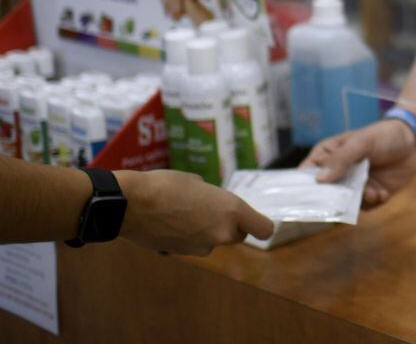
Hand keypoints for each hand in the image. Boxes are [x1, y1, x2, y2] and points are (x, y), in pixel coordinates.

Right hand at [115, 170, 272, 255]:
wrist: (130, 203)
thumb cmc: (166, 184)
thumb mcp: (198, 182)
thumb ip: (214, 198)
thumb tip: (212, 205)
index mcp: (232, 211)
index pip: (264, 230)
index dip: (259, 224)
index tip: (252, 219)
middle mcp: (222, 233)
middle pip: (238, 236)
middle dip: (229, 226)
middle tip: (211, 210)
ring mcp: (202, 246)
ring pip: (213, 240)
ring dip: (206, 231)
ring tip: (185, 212)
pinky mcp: (182, 254)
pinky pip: (194, 244)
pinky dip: (188, 237)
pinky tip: (171, 222)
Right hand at [301, 119, 415, 207]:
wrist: (413, 143)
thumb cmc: (382, 135)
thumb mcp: (361, 142)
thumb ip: (341, 159)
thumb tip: (319, 180)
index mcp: (326, 155)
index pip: (306, 175)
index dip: (304, 188)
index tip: (310, 198)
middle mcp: (336, 173)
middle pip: (325, 194)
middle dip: (338, 198)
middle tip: (352, 196)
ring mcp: (352, 185)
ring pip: (346, 203)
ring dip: (361, 199)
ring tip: (374, 190)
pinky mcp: (369, 195)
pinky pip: (365, 207)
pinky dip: (375, 201)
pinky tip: (384, 192)